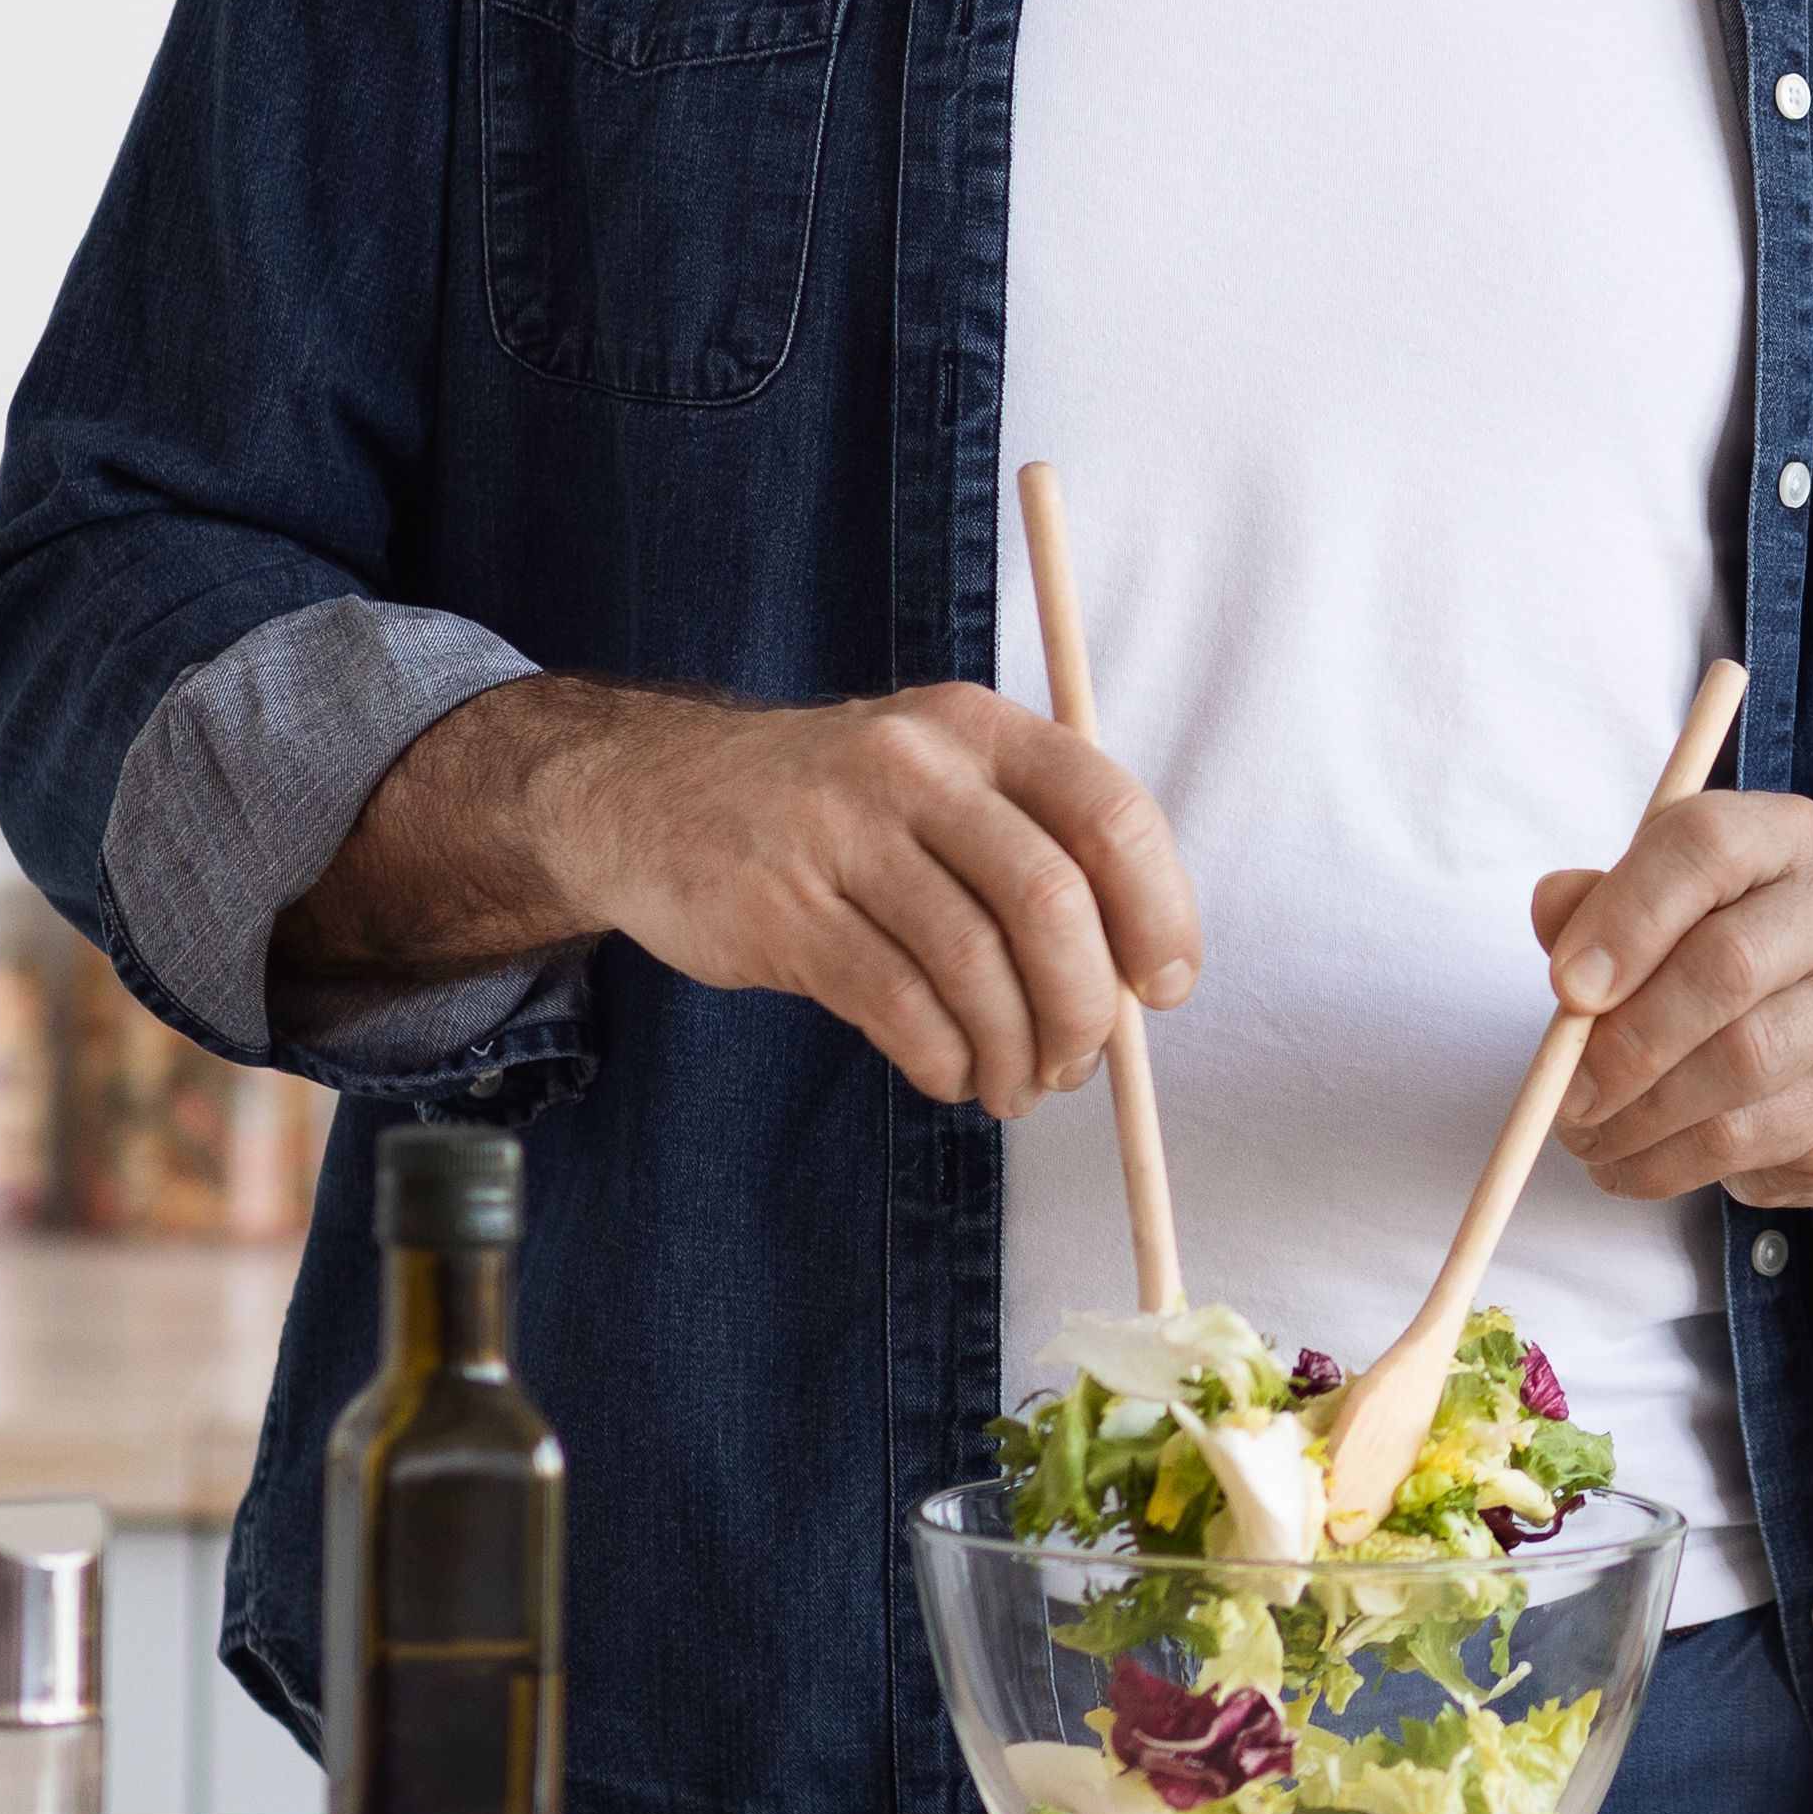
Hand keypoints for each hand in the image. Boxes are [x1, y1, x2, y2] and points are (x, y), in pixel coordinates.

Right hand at [292, 676, 1198, 1120]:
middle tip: (1081, 1061)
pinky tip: (950, 1075)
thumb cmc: (836, 808)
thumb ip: (1033, 852)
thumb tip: (1131, 989)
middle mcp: (915, 764)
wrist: (648, 793)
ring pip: (972, 962)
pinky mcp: (776, 908)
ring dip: (1014, 1049)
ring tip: (1016, 1085)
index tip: (1164, 990)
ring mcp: (838, 832)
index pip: (1111, 814)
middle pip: (1049, 898)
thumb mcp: (939, 780)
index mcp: (981, 727)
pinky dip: (943, 1058)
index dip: (1160, 913)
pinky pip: (895, 1003)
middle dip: (1084, 1004)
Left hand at [1527, 791, 1812, 1210]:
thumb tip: (1552, 904)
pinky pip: (1747, 1138)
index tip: (1564, 987)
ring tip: (1583, 1134)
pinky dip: (1665, 1162)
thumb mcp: (1662, 913)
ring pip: (1741, 1063)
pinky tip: (1626, 1163)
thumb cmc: (1723, 963)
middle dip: (1629, 1039)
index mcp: (1787, 838)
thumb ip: (1601, 904)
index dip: (1627, 916)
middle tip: (1565, 1093)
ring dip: (1639, 1114)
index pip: (1707, 846)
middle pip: (1731, 965)